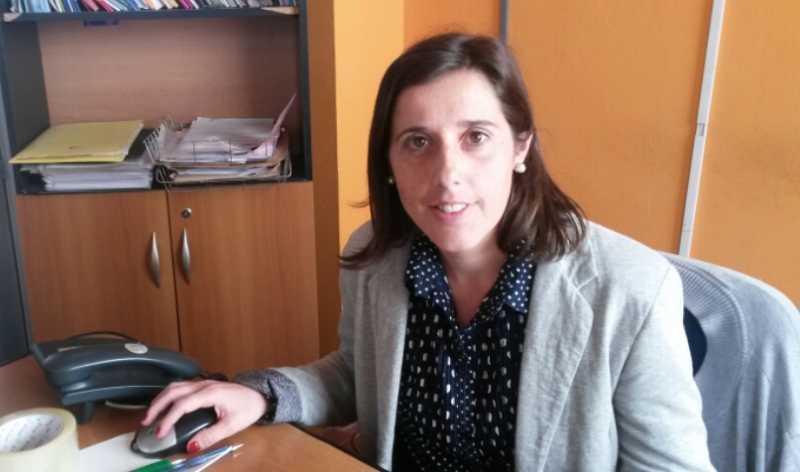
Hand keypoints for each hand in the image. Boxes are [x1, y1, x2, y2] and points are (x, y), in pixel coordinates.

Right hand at [141, 380, 266, 451]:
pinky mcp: (203, 385)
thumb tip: (191, 446)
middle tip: (146, 422)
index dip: (169, 418)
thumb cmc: (248, 408)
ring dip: (160, 399)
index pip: (183, 404)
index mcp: (211, 393)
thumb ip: (211, 436)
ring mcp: (203, 383)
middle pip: (174, 391)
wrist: (260, 394)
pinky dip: (168, 396)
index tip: (160, 432)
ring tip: (150, 415)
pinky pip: (181, 387)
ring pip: (175, 386)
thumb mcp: (232, 425)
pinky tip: (164, 406)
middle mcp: (204, 385)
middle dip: (157, 406)